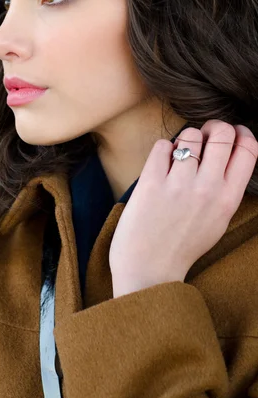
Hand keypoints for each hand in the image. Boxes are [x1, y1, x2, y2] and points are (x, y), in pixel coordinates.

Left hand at [109, 119, 257, 296]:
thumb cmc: (182, 244)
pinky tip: (161, 164)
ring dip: (185, 138)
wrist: (149, 270)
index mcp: (227, 200)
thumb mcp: (217, 220)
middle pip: (223, 134)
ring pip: (191, 135)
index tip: (233, 132)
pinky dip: (163, 149)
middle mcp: (207, 189)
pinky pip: (163, 145)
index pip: (248, 150)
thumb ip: (225, 188)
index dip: (242, 134)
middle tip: (206, 133)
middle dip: (215, 127)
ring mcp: (179, 185)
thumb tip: (227, 151)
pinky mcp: (151, 182)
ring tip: (179, 154)